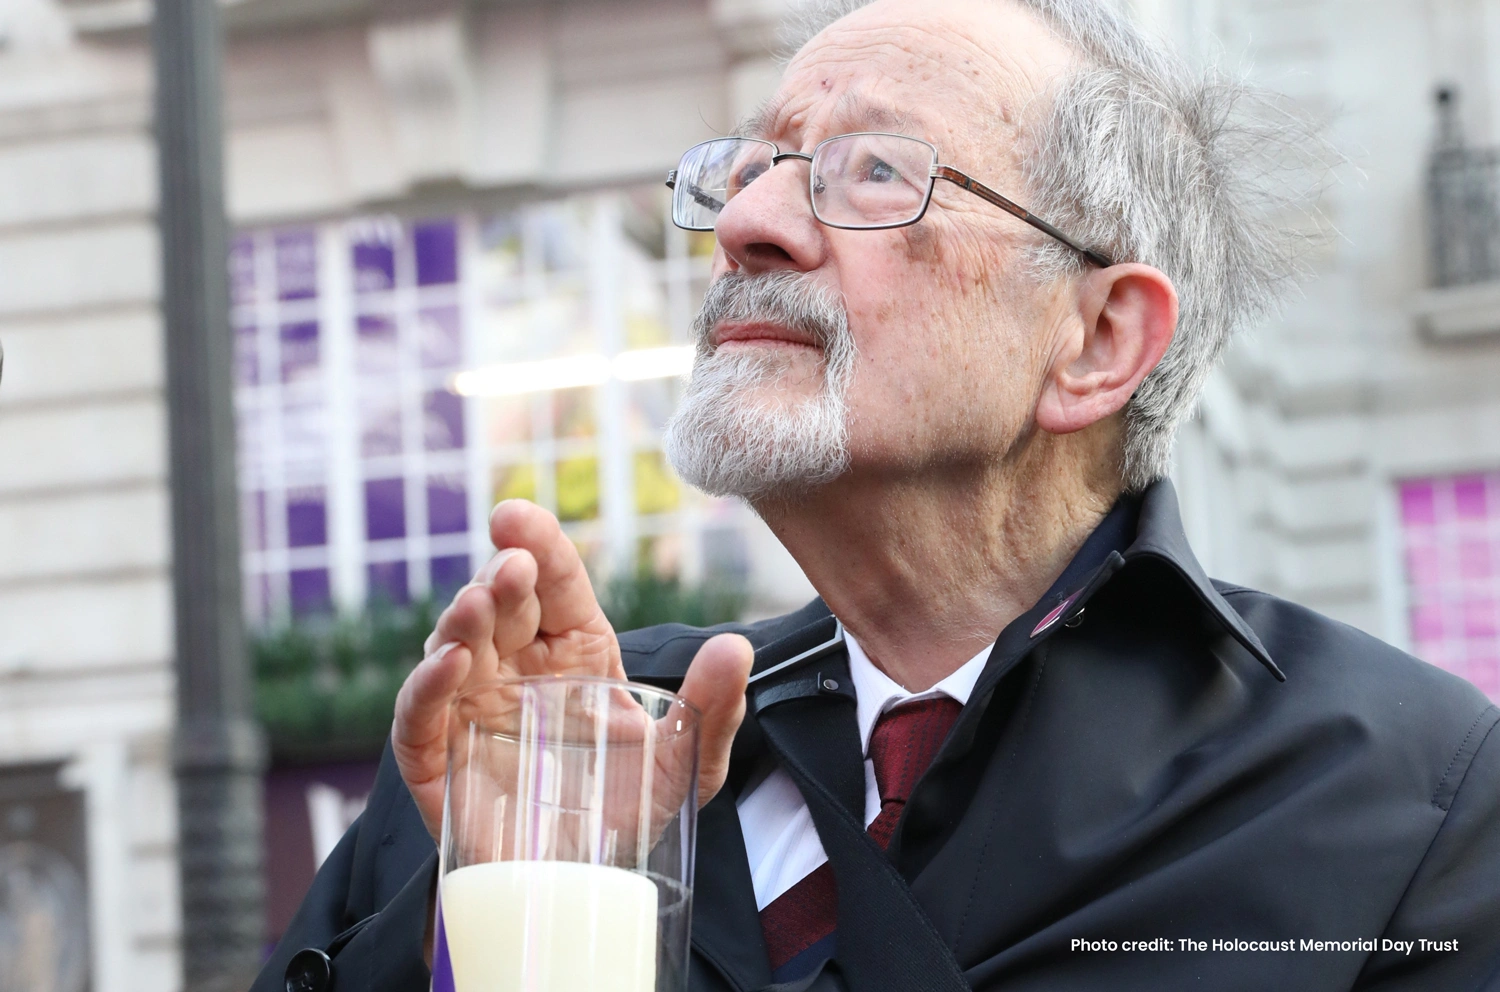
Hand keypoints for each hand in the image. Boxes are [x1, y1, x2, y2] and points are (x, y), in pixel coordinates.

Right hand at [391, 499, 753, 839]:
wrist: (588, 890)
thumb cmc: (631, 813)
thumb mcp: (688, 762)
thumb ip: (715, 708)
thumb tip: (737, 646)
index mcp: (575, 650)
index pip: (555, 583)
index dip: (537, 543)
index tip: (517, 516)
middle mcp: (518, 668)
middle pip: (501, 604)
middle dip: (502, 576)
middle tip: (511, 567)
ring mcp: (473, 709)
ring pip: (454, 645)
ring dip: (462, 619)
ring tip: (480, 602)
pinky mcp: (437, 759)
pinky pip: (418, 714)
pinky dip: (425, 685)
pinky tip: (448, 664)